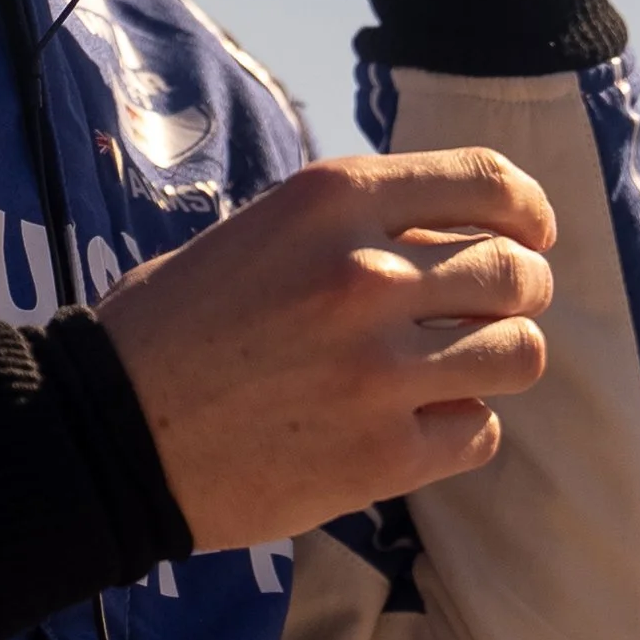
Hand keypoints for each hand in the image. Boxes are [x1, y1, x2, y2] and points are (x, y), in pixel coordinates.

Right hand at [93, 148, 554, 548]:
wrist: (107, 431)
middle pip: (515, 271)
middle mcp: (367, 273)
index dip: (527, 210)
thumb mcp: (262, 230)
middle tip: (498, 309)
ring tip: (461, 368)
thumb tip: (455, 235)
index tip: (532, 232)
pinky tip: (418, 425)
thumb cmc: (175, 324)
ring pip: (519, 352)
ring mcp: (380, 368)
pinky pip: (480, 431)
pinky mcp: (383, 456)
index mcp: (332, 199)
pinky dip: (462, 428)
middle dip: (522, 289)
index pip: (486, 184)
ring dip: (501, 358)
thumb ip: (356, 225)